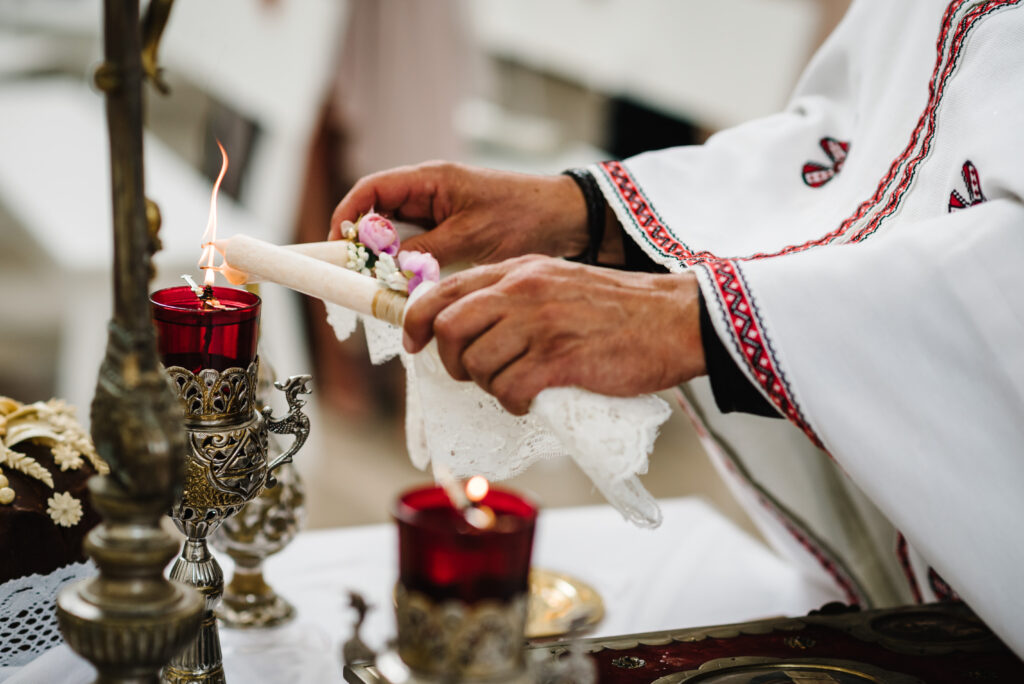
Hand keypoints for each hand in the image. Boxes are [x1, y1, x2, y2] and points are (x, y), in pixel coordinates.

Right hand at [330, 162, 614, 265]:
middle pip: (377, 215)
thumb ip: (425, 253)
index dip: (346, 217)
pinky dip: (408, 267)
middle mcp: (429, 193)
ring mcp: (440, 213)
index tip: (335, 248)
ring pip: (396, 236)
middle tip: (353, 278)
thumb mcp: (470, 237)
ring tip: (379, 287)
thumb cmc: (524, 217)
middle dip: (362, 246)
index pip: (371, 191)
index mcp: (430, 179)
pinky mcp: (452, 233)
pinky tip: (408, 288)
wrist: (569, 220)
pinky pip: (417, 249)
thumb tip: (386, 272)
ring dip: (386, 261)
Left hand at [403, 256, 705, 414]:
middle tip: (473, 373)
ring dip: (487, 385)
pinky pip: (509, 389)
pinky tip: (532, 399)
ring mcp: (541, 324)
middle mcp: (523, 290)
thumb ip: (515, 295)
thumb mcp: (558, 281)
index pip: (442, 289)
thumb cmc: (618, 308)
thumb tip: (469, 326)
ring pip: (477, 363)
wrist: (674, 319)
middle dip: (451, 360)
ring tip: (515, 385)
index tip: (414, 342)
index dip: (415, 320)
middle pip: (449, 328)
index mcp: (518, 270)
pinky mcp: (560, 359)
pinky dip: (513, 403)